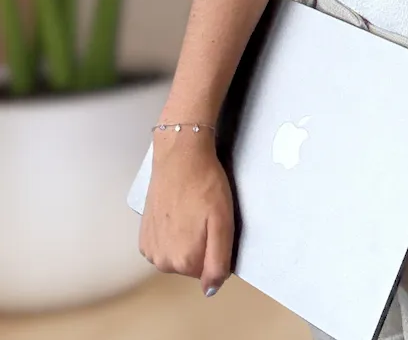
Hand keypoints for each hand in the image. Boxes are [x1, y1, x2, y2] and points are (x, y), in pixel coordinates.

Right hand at [138, 132, 233, 297]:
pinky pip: (164, 246)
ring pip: (177, 255)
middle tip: (204, 216)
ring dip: (185, 239)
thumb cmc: (205, 185)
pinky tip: (177, 212)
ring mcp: (150, 248)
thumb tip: (210, 289)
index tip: (215, 226)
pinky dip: (171, 233)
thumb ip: (218, 262)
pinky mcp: (143, 235)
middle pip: (191, 265)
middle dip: (200, 245)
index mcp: (183, 261)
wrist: (180, 157)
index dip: (216, 248)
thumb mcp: (223, 223)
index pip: (208, 272)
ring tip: (190, 212)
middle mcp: (162, 260)